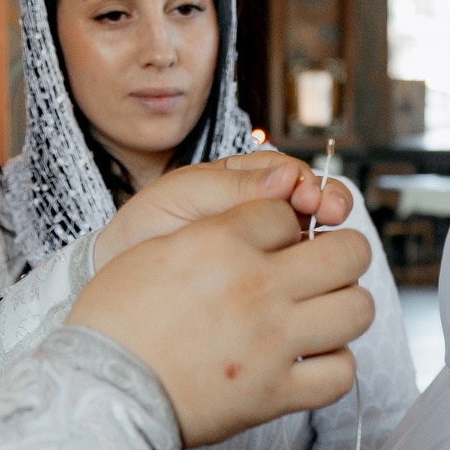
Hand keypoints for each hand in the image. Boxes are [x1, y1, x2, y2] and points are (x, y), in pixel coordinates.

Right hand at [73, 198, 373, 446]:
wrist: (98, 391)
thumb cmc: (113, 321)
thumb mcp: (154, 251)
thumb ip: (212, 233)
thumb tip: (250, 230)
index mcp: (222, 242)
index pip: (287, 213)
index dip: (283, 226)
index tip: (272, 244)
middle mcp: (257, 286)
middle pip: (347, 252)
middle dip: (340, 254)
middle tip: (321, 270)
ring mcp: (273, 342)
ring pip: (357, 309)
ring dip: (344, 307)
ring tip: (321, 314)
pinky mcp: (274, 393)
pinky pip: (340, 373)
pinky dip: (333, 366)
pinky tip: (312, 360)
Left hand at [94, 153, 352, 268]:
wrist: (118, 277)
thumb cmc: (145, 229)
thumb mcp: (182, 196)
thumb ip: (233, 187)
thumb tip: (286, 178)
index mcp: (242, 180)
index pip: (289, 172)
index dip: (305, 180)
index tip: (306, 194)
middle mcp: (263, 209)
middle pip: (313, 199)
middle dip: (329, 201)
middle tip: (331, 212)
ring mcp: (269, 244)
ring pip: (313, 235)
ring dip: (326, 235)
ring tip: (324, 239)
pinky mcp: (268, 277)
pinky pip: (300, 269)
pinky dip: (312, 268)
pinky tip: (313, 273)